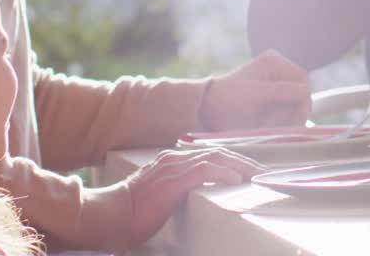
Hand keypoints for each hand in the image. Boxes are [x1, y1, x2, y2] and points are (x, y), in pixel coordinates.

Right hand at [127, 148, 263, 245]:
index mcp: (171, 161)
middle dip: (243, 161)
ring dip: (240, 165)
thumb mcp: (159, 196)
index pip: (210, 154)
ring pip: (215, 158)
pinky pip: (204, 171)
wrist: (107, 217)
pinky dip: (223, 173)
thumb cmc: (130, 213)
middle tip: (263, 171)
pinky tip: (237, 179)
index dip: (233, 160)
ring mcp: (172, 168)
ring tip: (257, 175)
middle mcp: (173, 159)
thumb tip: (195, 196)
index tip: (251, 169)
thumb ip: (177, 190)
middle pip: (218, 153)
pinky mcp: (171, 182)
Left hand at [199, 50, 310, 131]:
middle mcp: (278, 70)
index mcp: (275, 62)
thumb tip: (306, 92)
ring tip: (267, 123)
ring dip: (285, 117)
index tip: (298, 116)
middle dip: (292, 110)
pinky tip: (266, 123)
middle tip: (276, 122)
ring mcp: (275, 85)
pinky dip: (279, 120)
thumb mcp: (257, 93)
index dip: (303, 98)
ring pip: (294, 104)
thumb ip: (283, 90)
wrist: (207, 110)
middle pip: (300, 93)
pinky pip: (285, 111)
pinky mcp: (271, 99)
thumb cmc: (229, 99)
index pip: (302, 79)